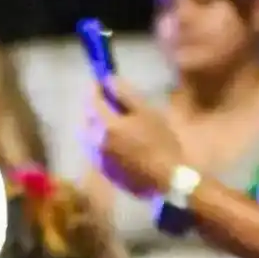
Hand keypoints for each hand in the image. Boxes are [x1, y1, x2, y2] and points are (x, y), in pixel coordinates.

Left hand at [81, 76, 183, 197]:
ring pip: (93, 134)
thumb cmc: (161, 141)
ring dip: (101, 124)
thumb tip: (108, 79)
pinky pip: (98, 148)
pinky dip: (105, 140)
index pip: (93, 101)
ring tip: (118, 122)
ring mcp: (99, 157)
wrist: (168, 178)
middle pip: (90, 118)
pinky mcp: (104, 169)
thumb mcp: (147, 112)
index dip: (96, 89)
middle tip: (111, 101)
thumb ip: (126, 94)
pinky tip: (121, 141)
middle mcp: (96, 141)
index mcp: (106, 125)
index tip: (101, 81)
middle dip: (98, 107)